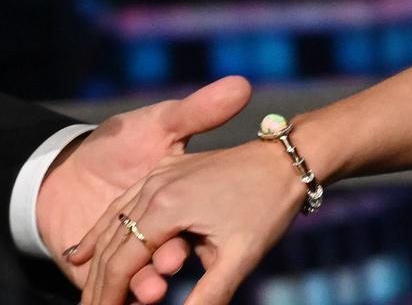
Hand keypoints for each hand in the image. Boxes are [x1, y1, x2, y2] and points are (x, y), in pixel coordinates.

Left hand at [36, 75, 249, 300]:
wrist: (65, 170)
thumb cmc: (117, 141)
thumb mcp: (163, 121)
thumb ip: (199, 108)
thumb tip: (240, 86)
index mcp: (170, 203)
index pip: (176, 226)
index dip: (173, 244)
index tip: (175, 256)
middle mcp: (154, 229)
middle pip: (157, 255)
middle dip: (157, 272)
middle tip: (155, 286)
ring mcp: (130, 251)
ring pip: (138, 273)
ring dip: (140, 286)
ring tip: (146, 292)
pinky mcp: (99, 269)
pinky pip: (110, 281)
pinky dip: (116, 292)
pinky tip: (122, 299)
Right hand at [69, 132, 307, 304]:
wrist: (290, 158)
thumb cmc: (270, 206)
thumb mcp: (241, 256)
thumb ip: (209, 294)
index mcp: (167, 207)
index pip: (121, 263)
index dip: (107, 297)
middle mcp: (154, 187)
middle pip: (112, 246)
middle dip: (97, 285)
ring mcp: (157, 176)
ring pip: (113, 225)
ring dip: (96, 261)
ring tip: (88, 294)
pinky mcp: (164, 171)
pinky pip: (123, 204)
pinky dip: (103, 230)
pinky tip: (84, 251)